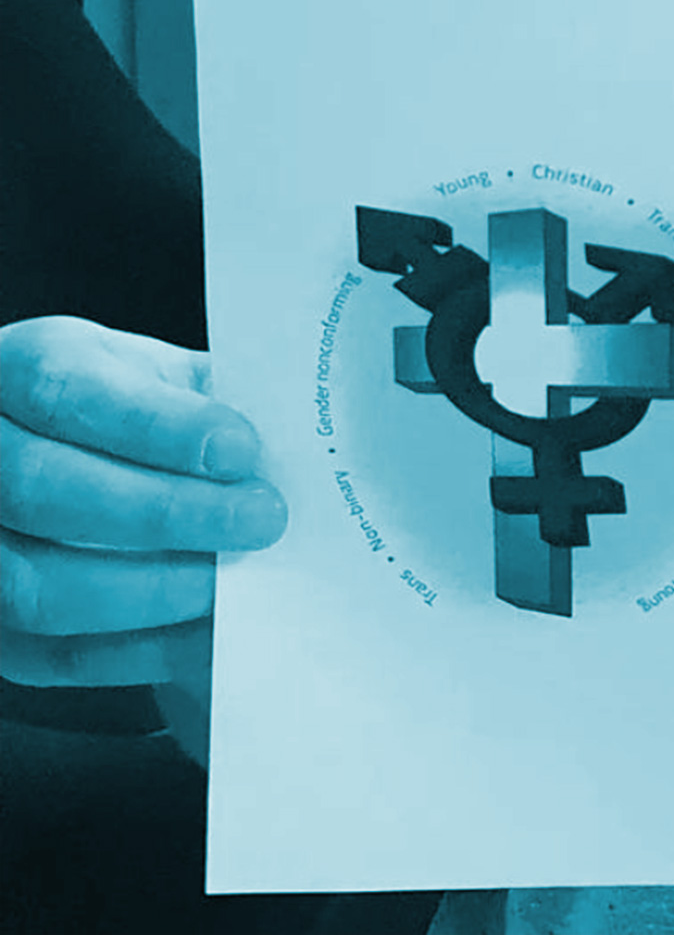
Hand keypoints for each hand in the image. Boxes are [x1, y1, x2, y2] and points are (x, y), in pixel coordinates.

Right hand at [0, 317, 285, 693]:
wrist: (83, 461)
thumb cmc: (136, 418)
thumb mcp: (163, 381)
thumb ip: (213, 402)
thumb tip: (298, 440)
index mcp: (20, 368)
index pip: (66, 390)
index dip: (155, 426)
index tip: (241, 451)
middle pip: (43, 486)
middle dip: (164, 513)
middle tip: (261, 520)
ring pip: (33, 582)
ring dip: (148, 592)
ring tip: (231, 584)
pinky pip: (48, 653)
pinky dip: (134, 650)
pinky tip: (200, 632)